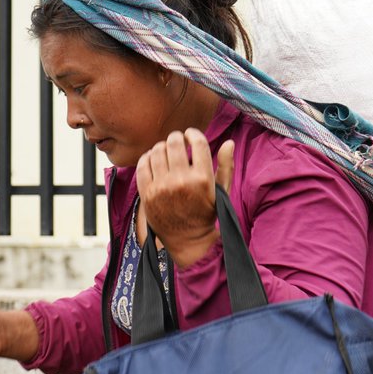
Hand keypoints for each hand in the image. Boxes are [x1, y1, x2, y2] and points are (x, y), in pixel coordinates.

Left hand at [136, 129, 234, 267]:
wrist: (187, 240)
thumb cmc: (206, 213)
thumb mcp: (221, 191)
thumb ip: (226, 165)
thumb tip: (229, 142)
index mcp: (202, 179)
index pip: (197, 142)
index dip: (193, 133)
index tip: (191, 135)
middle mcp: (181, 181)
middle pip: (174, 142)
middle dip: (177, 138)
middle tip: (178, 141)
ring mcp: (162, 187)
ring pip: (157, 150)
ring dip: (162, 147)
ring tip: (167, 152)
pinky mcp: (147, 193)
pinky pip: (143, 164)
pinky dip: (148, 157)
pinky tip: (154, 159)